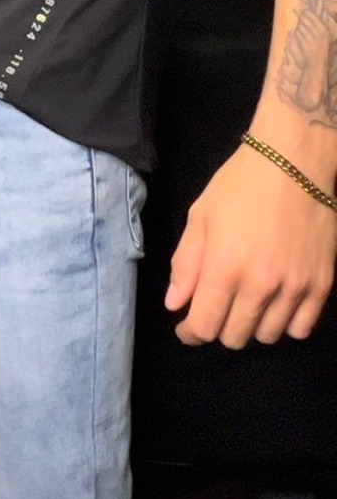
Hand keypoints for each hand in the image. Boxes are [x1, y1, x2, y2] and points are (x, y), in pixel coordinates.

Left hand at [165, 143, 336, 348]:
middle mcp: (261, 286)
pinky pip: (301, 328)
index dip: (190, 332)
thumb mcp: (201, 215)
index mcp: (225, 268)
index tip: (186, 325)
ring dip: (251, 325)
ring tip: (247, 300)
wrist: (296, 161)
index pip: (204, 327)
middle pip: (234, 337)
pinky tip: (276, 303)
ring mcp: (295, 289)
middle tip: (217, 305)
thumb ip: (186, 263)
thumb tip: (176, 305)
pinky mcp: (322, 285)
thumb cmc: (241, 184)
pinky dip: (285, 323)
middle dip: (218, 326)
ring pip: (268, 337)